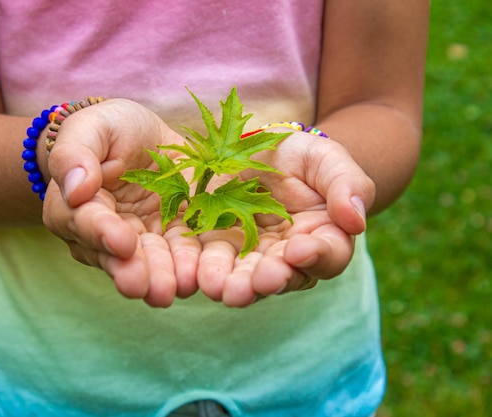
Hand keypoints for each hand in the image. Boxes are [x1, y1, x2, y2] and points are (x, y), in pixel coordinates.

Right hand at [42, 99, 201, 306]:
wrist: (141, 139)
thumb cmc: (109, 130)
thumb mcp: (91, 127)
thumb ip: (74, 154)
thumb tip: (75, 189)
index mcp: (75, 208)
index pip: (87, 222)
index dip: (103, 232)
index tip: (123, 242)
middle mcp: (104, 235)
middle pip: (117, 257)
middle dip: (134, 271)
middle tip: (148, 286)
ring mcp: (140, 243)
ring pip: (149, 265)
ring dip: (163, 278)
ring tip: (177, 288)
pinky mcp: (172, 242)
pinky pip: (181, 257)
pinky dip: (191, 267)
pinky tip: (201, 276)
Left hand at [195, 131, 375, 306]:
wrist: (259, 151)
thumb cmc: (302, 156)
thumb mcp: (328, 159)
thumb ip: (347, 185)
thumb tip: (356, 221)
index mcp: (323, 237)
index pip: (329, 254)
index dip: (316, 255)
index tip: (299, 249)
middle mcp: (288, 257)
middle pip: (284, 275)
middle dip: (270, 279)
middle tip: (259, 282)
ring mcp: (251, 256)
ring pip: (246, 277)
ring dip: (235, 284)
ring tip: (221, 287)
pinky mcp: (218, 248)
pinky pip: (211, 263)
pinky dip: (202, 269)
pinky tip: (193, 274)